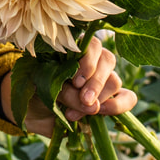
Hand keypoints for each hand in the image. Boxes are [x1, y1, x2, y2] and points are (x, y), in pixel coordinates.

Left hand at [3, 38, 136, 136]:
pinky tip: (102, 113)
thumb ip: (67, 94)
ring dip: (100, 99)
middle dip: (96, 83)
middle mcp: (91, 61)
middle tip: (84, 100)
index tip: (76, 82)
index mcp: (73, 49)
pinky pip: (128, 97)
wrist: (32, 114)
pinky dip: (120, 105)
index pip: (92, 45)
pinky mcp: (109, 100)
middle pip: (108, 61)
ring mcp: (102, 80)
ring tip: (76, 114)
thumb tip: (93, 106)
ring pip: (115, 80)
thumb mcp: (44, 90)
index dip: (88, 63)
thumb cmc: (34, 94)